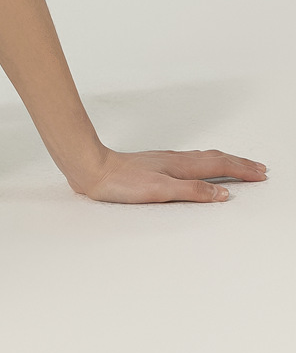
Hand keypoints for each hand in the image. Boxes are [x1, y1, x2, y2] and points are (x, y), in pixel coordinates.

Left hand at [69, 147, 268, 203]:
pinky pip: (189, 161)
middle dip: (238, 163)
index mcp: (179, 167)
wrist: (90, 168)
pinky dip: (204, 162)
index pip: (219, 167)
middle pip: (213, 158)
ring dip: (223, 160)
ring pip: (201, 158)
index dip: (242, 170)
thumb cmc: (120, 182)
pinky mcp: (154, 164)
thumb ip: (192, 191)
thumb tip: (223, 194)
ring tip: (237, 163)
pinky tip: (198, 167)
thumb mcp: (159, 190)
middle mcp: (174, 160)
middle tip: (259, 168)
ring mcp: (163, 161)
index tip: (261, 174)